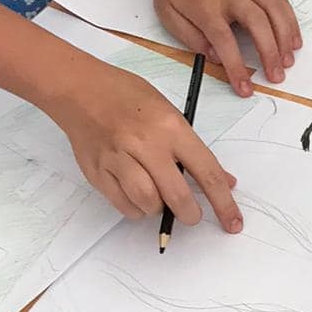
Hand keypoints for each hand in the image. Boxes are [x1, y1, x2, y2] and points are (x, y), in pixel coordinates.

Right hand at [48, 55, 242, 231]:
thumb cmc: (127, 97)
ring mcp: (119, 158)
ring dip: (158, 210)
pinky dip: (136, 209)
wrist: (79, 88)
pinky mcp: (98, 171)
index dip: (223, 204)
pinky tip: (137, 196)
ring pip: (148, 204)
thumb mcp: (170, 113)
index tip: (233, 223)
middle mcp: (145, 143)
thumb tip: (225, 182)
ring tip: (158, 198)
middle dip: (190, 214)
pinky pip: (123, 205)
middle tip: (191, 214)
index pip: (207, 173)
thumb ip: (196, 150)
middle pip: (177, 196)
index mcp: (171, 127)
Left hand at [151, 0, 301, 96]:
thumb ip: (192, 39)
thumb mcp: (169, 17)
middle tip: (276, 76)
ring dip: (285, 36)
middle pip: (256, 22)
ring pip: (273, 8)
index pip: (224, 39)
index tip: (245, 88)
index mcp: (205, 6)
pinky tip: (294, 39)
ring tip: (289, 60)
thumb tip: (216, 57)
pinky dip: (290, 20)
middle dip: (270, 51)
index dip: (236, 66)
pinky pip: (279, 0)